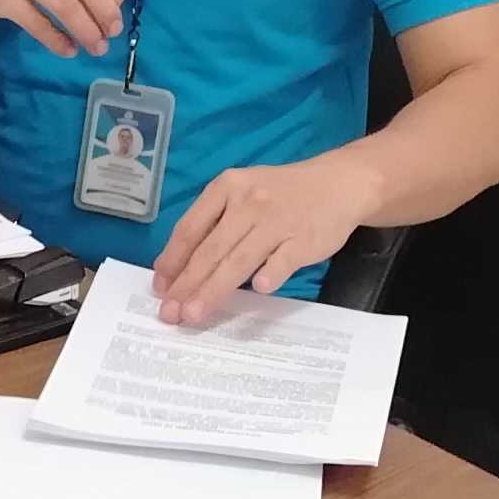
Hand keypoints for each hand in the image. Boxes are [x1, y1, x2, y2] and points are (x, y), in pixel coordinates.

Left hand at [153, 151, 371, 326]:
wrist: (339, 183)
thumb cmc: (281, 193)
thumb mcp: (242, 193)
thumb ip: (213, 223)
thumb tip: (178, 267)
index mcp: (225, 188)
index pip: (190, 229)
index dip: (172, 260)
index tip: (159, 288)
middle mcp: (247, 202)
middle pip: (210, 250)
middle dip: (186, 284)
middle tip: (170, 312)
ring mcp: (277, 221)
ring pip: (238, 260)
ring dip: (214, 290)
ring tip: (195, 314)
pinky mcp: (304, 238)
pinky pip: (282, 259)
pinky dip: (270, 274)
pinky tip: (257, 290)